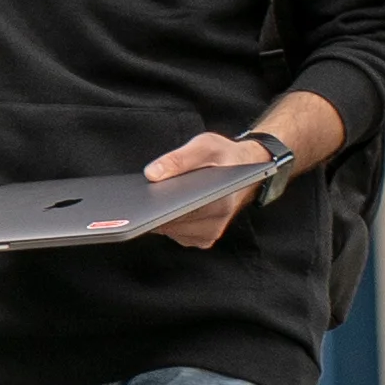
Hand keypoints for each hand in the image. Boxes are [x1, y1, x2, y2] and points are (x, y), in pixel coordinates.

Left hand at [146, 129, 275, 248]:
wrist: (246, 169)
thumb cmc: (225, 156)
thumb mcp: (205, 145)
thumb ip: (178, 158)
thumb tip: (151, 174)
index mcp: (220, 204)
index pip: (179, 213)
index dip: (156, 208)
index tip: (140, 203)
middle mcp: (215, 226)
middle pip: (171, 224)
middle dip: (153, 211)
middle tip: (138, 197)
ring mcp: (207, 235)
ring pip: (169, 230)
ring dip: (156, 216)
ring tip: (149, 198)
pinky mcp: (199, 239)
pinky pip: (173, 232)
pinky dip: (163, 220)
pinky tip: (158, 205)